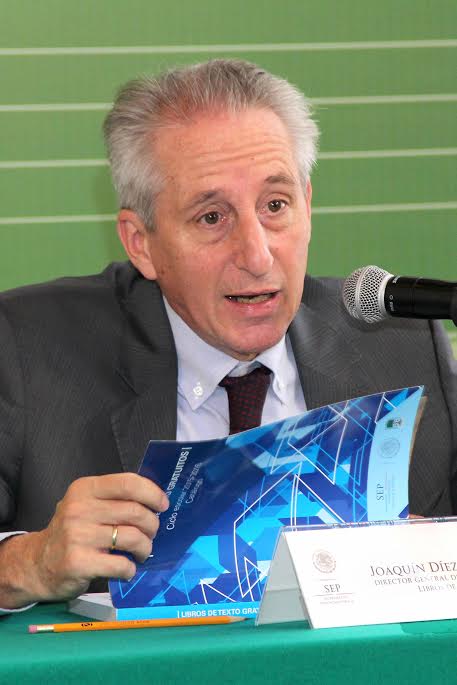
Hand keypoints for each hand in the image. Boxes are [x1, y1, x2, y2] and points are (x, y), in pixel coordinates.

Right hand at [0, 473, 167, 607]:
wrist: (37, 563)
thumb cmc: (72, 532)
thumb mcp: (86, 505)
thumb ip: (114, 499)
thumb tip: (155, 499)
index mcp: (85, 489)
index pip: (127, 483)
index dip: (152, 493)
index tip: (162, 504)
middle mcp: (79, 509)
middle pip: (135, 512)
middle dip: (152, 525)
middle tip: (151, 533)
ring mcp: (78, 536)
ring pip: (133, 538)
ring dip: (145, 548)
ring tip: (142, 552)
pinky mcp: (79, 562)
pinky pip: (121, 564)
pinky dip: (130, 568)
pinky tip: (126, 568)